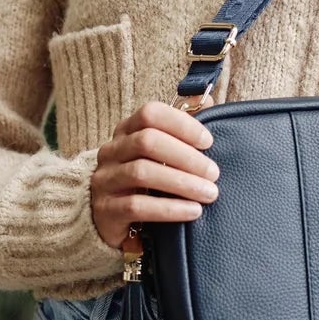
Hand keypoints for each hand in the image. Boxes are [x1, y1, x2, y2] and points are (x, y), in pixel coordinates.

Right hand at [90, 100, 219, 250]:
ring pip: (142, 173)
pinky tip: (193, 211)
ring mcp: (105, 180)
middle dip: (186, 157)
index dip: (182, 124)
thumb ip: (181, 126)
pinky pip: (137, 206)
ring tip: (209, 193)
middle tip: (214, 173)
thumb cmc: (146, 181)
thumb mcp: (161, 152)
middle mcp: (111, 151)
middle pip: (147, 141)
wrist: (112, 220)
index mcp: (126, 130)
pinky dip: (170, 208)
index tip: (208, 142)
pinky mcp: (105, 211)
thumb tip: (207, 99)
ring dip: (182, 183)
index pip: (151, 113)